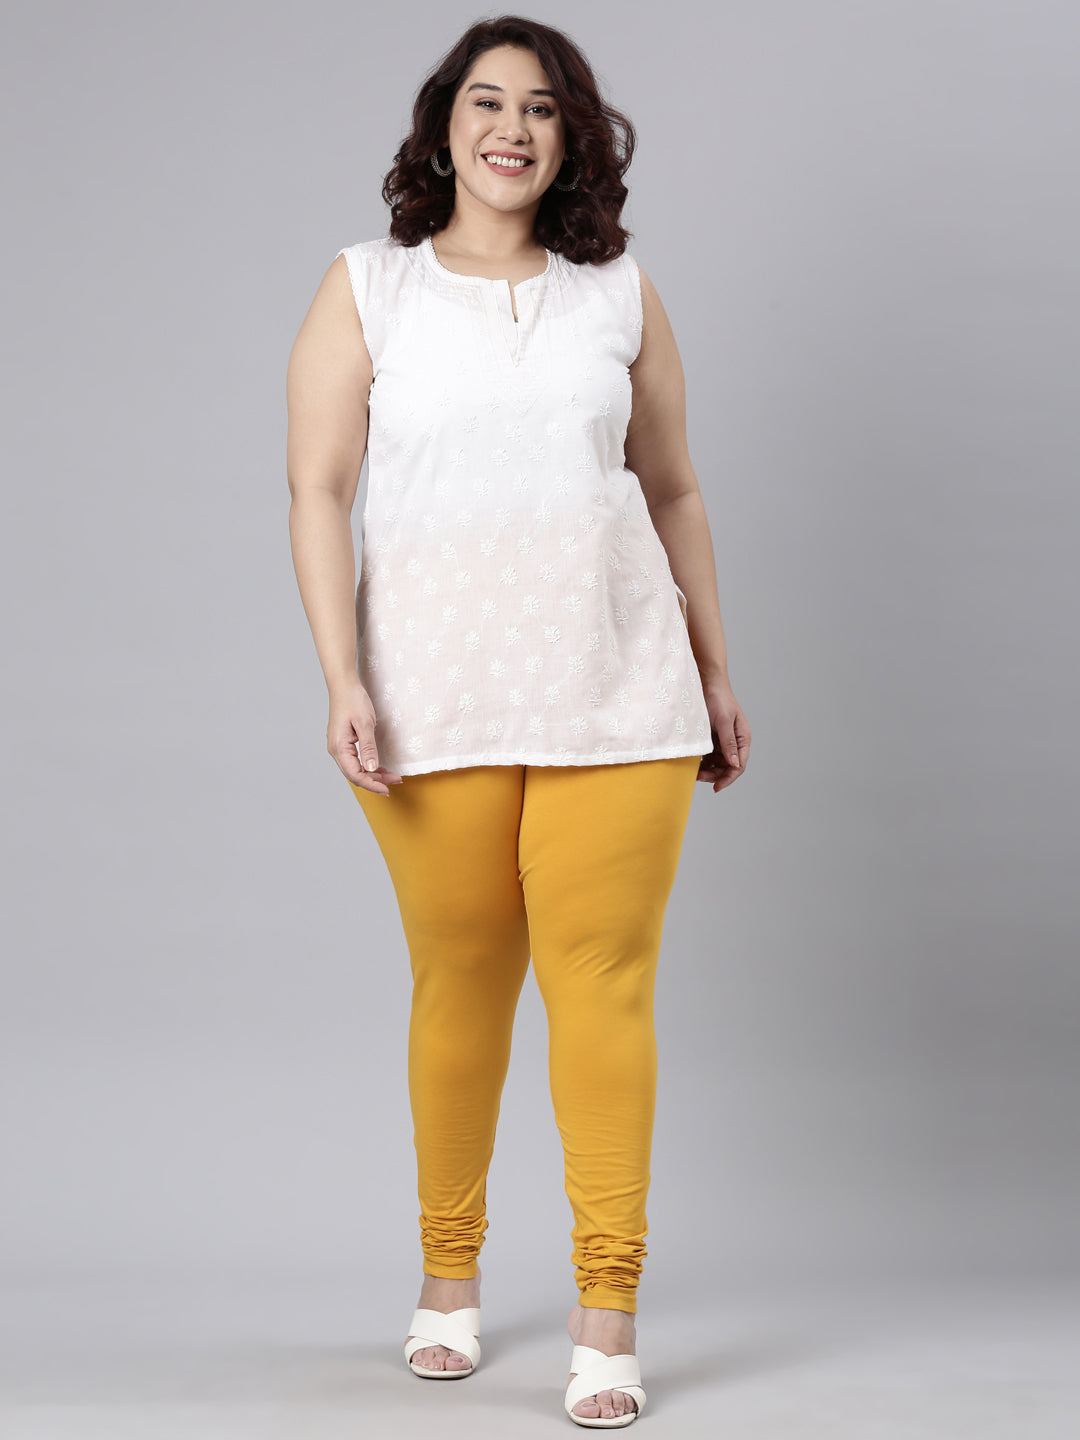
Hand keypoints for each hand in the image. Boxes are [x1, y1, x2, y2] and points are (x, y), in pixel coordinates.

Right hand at [328, 677, 402, 796]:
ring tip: (391, 776)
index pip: (355, 775)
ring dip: (373, 775)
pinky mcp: (343, 743)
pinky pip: (355, 761)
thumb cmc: (353, 700)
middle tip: (396, 780)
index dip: (372, 784)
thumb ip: (368, 747)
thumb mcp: (365, 723)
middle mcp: (336, 750)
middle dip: (375, 781)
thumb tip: (371, 769)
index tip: (388, 789)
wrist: (344, 685)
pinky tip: (380, 768)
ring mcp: (338, 747)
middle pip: (355, 775)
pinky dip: (368, 767)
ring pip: (355, 769)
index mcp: (339, 748)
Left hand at [697, 679, 749, 792]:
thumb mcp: (723, 721)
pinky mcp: (712, 739)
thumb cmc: (718, 699)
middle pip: (728, 767)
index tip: (716, 787)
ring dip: (708, 770)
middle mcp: (734, 742)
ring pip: (717, 763)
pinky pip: (709, 756)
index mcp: (743, 738)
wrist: (706, 683)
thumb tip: (734, 764)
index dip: (729, 778)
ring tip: (695, 772)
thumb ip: (728, 743)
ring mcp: (723, 741)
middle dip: (715, 775)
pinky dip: (702, 761)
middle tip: (699, 777)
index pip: (739, 764)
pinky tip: (693, 763)